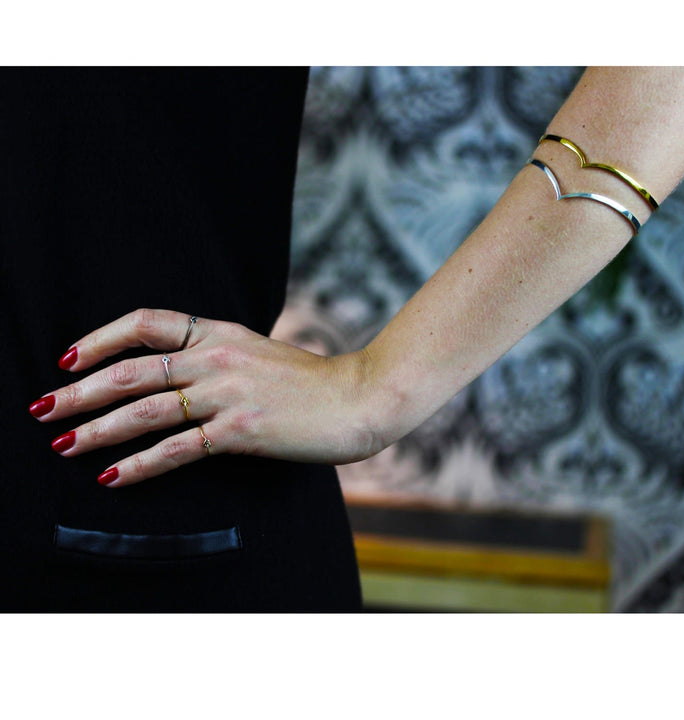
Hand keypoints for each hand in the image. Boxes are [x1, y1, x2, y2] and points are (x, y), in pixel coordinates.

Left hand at [28, 308, 380, 486]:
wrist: (358, 398)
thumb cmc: (312, 381)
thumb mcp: (259, 352)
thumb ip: (217, 356)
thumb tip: (176, 373)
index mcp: (220, 332)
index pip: (146, 322)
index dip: (101, 338)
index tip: (70, 357)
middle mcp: (216, 357)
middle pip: (131, 370)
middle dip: (79, 391)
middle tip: (43, 409)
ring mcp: (226, 393)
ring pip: (144, 410)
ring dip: (96, 429)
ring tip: (62, 444)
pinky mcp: (239, 430)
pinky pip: (176, 449)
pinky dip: (139, 465)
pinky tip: (112, 478)